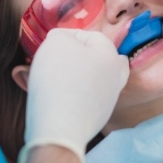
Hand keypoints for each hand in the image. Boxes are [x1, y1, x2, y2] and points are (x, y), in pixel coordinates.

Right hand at [18, 28, 128, 162]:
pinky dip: (69, 95)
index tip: (48, 43)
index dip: (66, 36)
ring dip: (70, 76)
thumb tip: (62, 41)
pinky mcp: (96, 118)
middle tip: (53, 60)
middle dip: (73, 57)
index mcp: (110, 54)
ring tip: (47, 78)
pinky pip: (81, 99)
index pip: (89, 35)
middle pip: (94, 59)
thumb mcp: (56, 42)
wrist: (60, 127)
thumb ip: (61, 35)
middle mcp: (115, 77)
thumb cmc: (59, 78)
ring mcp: (107, 100)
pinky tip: (52, 96)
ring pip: (88, 80)